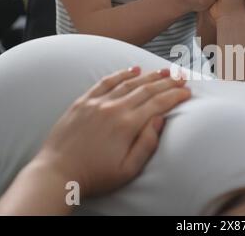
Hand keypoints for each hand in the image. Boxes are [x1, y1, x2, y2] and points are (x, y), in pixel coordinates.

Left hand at [33, 67, 190, 196]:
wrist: (56, 172)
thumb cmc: (95, 175)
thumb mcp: (127, 170)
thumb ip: (147, 144)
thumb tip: (160, 120)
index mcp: (127, 125)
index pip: (158, 103)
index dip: (175, 96)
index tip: (187, 92)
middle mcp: (114, 108)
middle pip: (147, 89)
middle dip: (168, 82)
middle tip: (181, 77)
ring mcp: (97, 102)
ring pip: (129, 82)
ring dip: (150, 75)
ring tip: (165, 71)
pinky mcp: (83, 101)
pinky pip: (106, 82)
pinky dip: (121, 74)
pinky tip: (133, 69)